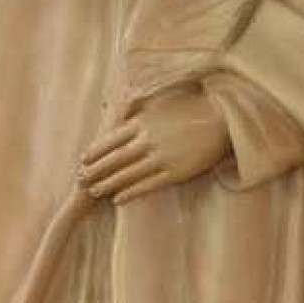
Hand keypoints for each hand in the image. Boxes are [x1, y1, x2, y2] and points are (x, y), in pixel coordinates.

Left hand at [77, 88, 227, 204]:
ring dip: (108, 184)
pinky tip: (118, 200)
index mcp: (142, 121)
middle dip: (95, 170)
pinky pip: (148, 185)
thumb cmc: (191, 107)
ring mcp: (161, 157)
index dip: (94, 151)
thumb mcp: (160, 102)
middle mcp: (148, 139)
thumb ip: (138, 108)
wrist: (223, 118)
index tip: (82, 159)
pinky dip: (130, 192)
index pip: (110, 139)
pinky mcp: (175, 172)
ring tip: (94, 191)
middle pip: (114, 158)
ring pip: (127, 174)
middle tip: (80, 179)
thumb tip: (118, 105)